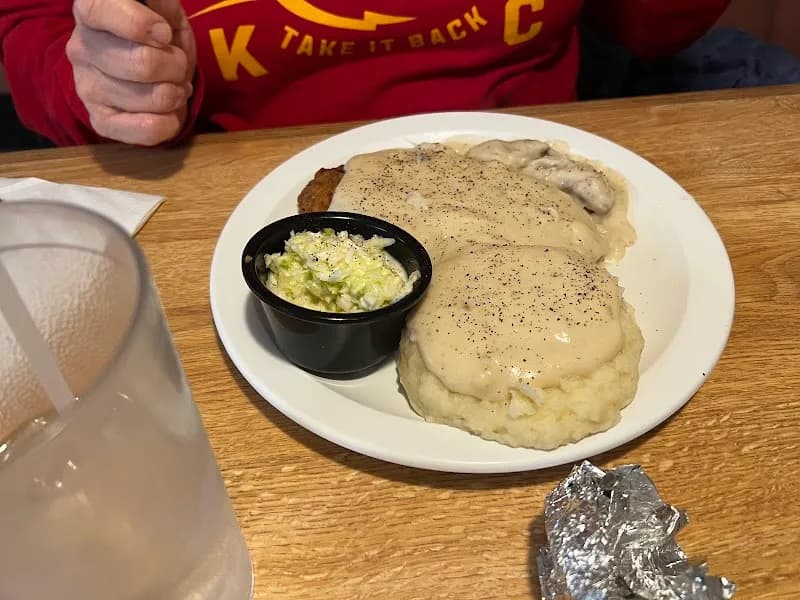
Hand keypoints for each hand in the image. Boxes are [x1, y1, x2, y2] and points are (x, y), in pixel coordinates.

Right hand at [66, 0, 196, 145]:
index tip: (164, 33)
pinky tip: (170, 111)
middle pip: (142, 64)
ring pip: (153, 98)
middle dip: (176, 65)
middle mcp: (82, 49)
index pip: (98, 10)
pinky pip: (146, 130)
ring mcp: (88, 87)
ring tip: (173, 85)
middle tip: (177, 63)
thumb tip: (162, 16)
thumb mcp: (164, 10)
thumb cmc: (157, 33)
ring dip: (177, 93)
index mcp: (91, 11)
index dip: (138, 23)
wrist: (147, 68)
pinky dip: (170, 123)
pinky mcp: (101, 120)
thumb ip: (161, 5)